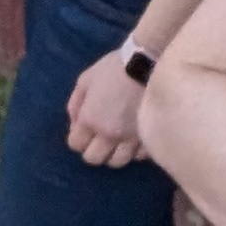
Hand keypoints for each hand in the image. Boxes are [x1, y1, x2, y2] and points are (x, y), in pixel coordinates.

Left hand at [65, 48, 149, 166]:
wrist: (150, 63)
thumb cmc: (115, 68)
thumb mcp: (86, 79)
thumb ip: (76, 104)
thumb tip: (75, 124)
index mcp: (90, 120)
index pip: (75, 145)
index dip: (77, 139)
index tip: (83, 131)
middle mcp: (109, 135)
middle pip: (94, 159)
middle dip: (93, 150)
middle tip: (99, 139)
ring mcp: (131, 139)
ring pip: (118, 161)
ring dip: (114, 153)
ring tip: (118, 142)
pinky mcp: (150, 137)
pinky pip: (140, 155)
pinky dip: (135, 151)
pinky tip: (135, 139)